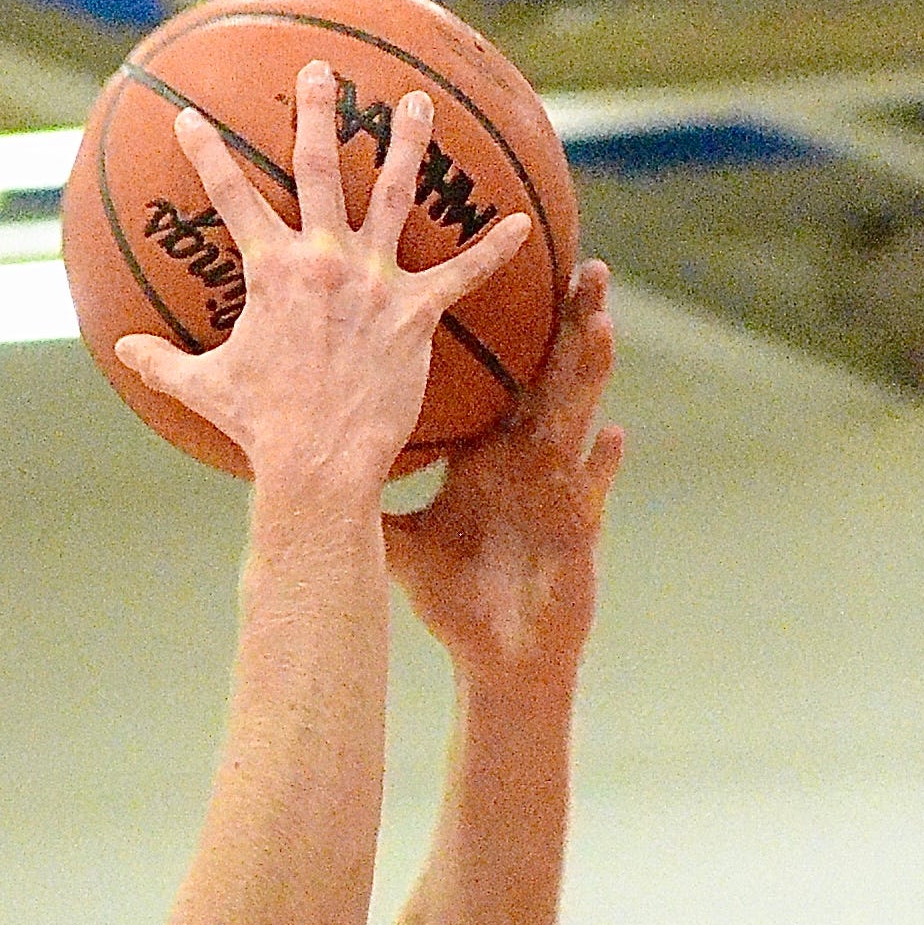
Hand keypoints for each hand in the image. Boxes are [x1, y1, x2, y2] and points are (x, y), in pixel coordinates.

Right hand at [116, 80, 533, 505]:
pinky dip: (493, 250)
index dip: (207, 154)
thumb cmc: (261, 428)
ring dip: (407, 143)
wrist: (318, 464)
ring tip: (417, 103)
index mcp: (272, 271)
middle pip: (318, 168)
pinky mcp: (415, 314)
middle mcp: (324, 260)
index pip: (231, 197)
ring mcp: (373, 282)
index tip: (190, 116)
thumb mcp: (204, 389)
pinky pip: (462, 275)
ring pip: (393, 194)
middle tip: (321, 69)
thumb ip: (162, 363)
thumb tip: (123, 349)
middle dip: (317, 112)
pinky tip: (524, 224)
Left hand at [386, 265, 622, 682]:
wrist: (498, 659)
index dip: (524, 328)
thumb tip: (310, 467)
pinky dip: (603, 465)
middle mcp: (534, 460)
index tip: (523, 272)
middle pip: (557, 376)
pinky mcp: (579, 530)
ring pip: (582, 416)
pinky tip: (614, 435)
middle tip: (585, 266)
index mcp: (497, 453)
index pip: (513, 378)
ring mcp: (561, 490)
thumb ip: (370, 497)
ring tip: (602, 324)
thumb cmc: (457, 599)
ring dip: (593, 372)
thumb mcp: (407, 539)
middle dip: (575, 322)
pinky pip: (594, 491)